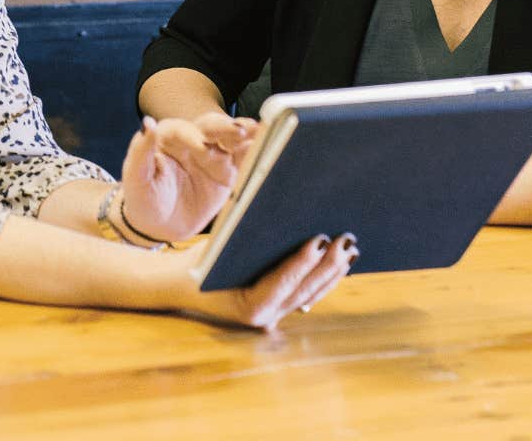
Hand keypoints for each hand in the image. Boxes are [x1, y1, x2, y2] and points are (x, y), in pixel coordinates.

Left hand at [119, 113, 256, 243]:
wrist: (159, 226)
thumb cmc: (143, 199)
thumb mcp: (136, 178)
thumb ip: (140, 151)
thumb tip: (147, 123)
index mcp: (169, 138)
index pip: (182, 129)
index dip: (191, 136)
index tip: (199, 147)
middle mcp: (194, 141)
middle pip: (211, 127)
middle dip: (225, 127)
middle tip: (240, 130)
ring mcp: (213, 155)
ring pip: (231, 139)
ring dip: (246, 134)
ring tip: (260, 131)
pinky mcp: (228, 172)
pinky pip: (244, 159)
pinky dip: (256, 151)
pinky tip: (269, 145)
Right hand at [172, 233, 357, 330]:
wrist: (180, 285)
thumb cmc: (197, 263)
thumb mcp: (217, 248)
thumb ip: (246, 237)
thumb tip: (280, 214)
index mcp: (248, 308)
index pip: (282, 283)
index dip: (303, 262)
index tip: (320, 240)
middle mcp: (265, 318)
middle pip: (304, 290)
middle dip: (328, 265)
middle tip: (346, 240)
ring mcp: (274, 315)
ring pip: (311, 294)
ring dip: (333, 272)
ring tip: (350, 248)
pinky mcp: (279, 307)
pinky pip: (307, 294)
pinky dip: (324, 278)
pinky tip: (340, 262)